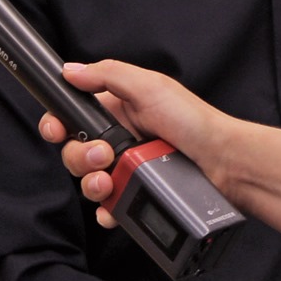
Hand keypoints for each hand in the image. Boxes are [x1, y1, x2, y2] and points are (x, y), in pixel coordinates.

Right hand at [39, 59, 234, 226]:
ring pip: (87, 181)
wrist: (223, 162)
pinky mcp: (136, 194)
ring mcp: (126, 170)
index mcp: (117, 110)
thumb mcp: (149, 86)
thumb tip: (70, 71)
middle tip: (103, 154)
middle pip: (74, 151)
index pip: (73, 116)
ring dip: (90, 183)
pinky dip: (106, 209)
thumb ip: (107, 75)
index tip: (56, 130)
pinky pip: (108, 207)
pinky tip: (113, 206)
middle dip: (79, 155)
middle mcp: (118, 139)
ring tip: (109, 180)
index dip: (58, 124)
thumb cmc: (192, 120)